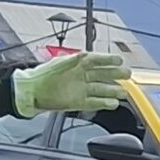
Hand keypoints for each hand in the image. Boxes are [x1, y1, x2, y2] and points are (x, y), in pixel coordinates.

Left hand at [13, 51, 131, 116]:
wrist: (31, 91)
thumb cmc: (43, 74)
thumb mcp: (59, 63)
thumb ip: (73, 60)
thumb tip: (85, 56)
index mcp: (77, 63)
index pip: (97, 60)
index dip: (108, 60)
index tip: (119, 59)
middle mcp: (82, 76)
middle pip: (103, 74)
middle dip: (115, 74)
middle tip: (128, 74)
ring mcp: (81, 89)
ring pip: (101, 89)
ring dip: (113, 91)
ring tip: (124, 92)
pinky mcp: (78, 101)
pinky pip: (94, 102)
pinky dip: (103, 103)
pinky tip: (113, 104)